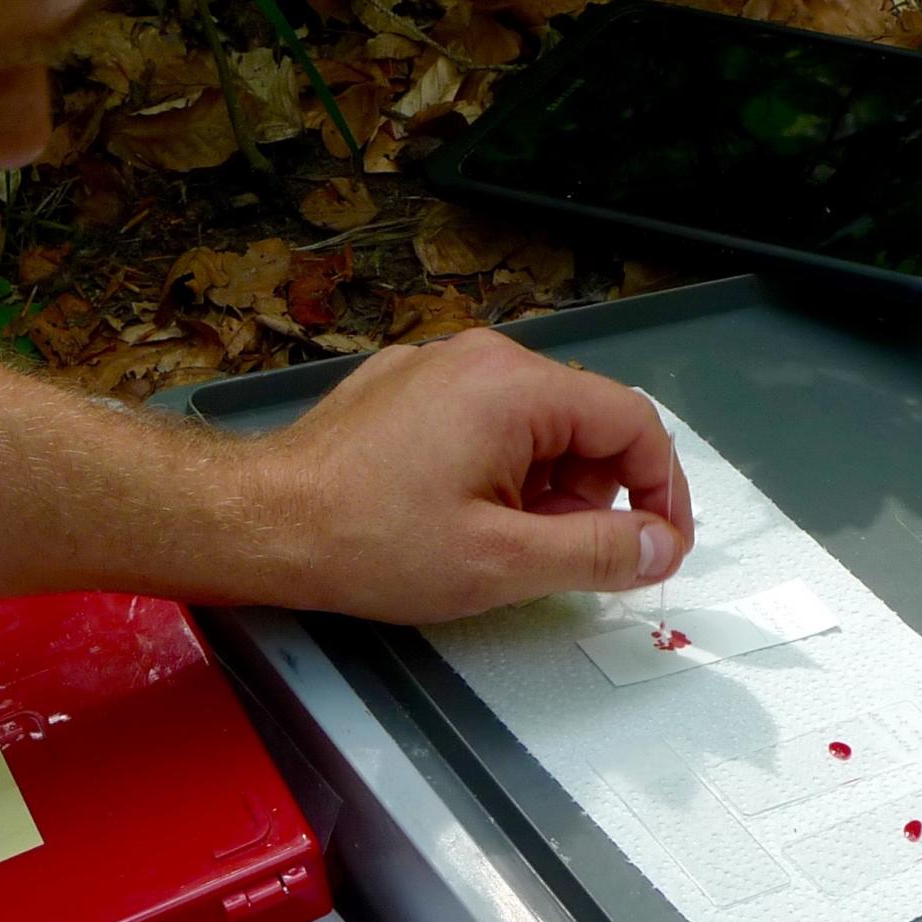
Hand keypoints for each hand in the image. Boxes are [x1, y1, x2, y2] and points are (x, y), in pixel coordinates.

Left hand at [252, 329, 693, 623]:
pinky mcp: (407, 388)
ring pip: (536, 425)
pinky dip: (499, 470)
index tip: (660, 546)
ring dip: (543, 487)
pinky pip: (485, 421)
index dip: (661, 489)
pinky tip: (456, 518)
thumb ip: (595, 553)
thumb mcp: (500, 564)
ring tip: (497, 541)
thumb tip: (661, 547)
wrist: (259, 523)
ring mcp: (440, 367)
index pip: (632, 421)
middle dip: (592, 494)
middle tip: (558, 557)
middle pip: (585, 421)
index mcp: (514, 386)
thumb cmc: (367, 541)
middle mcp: (482, 357)